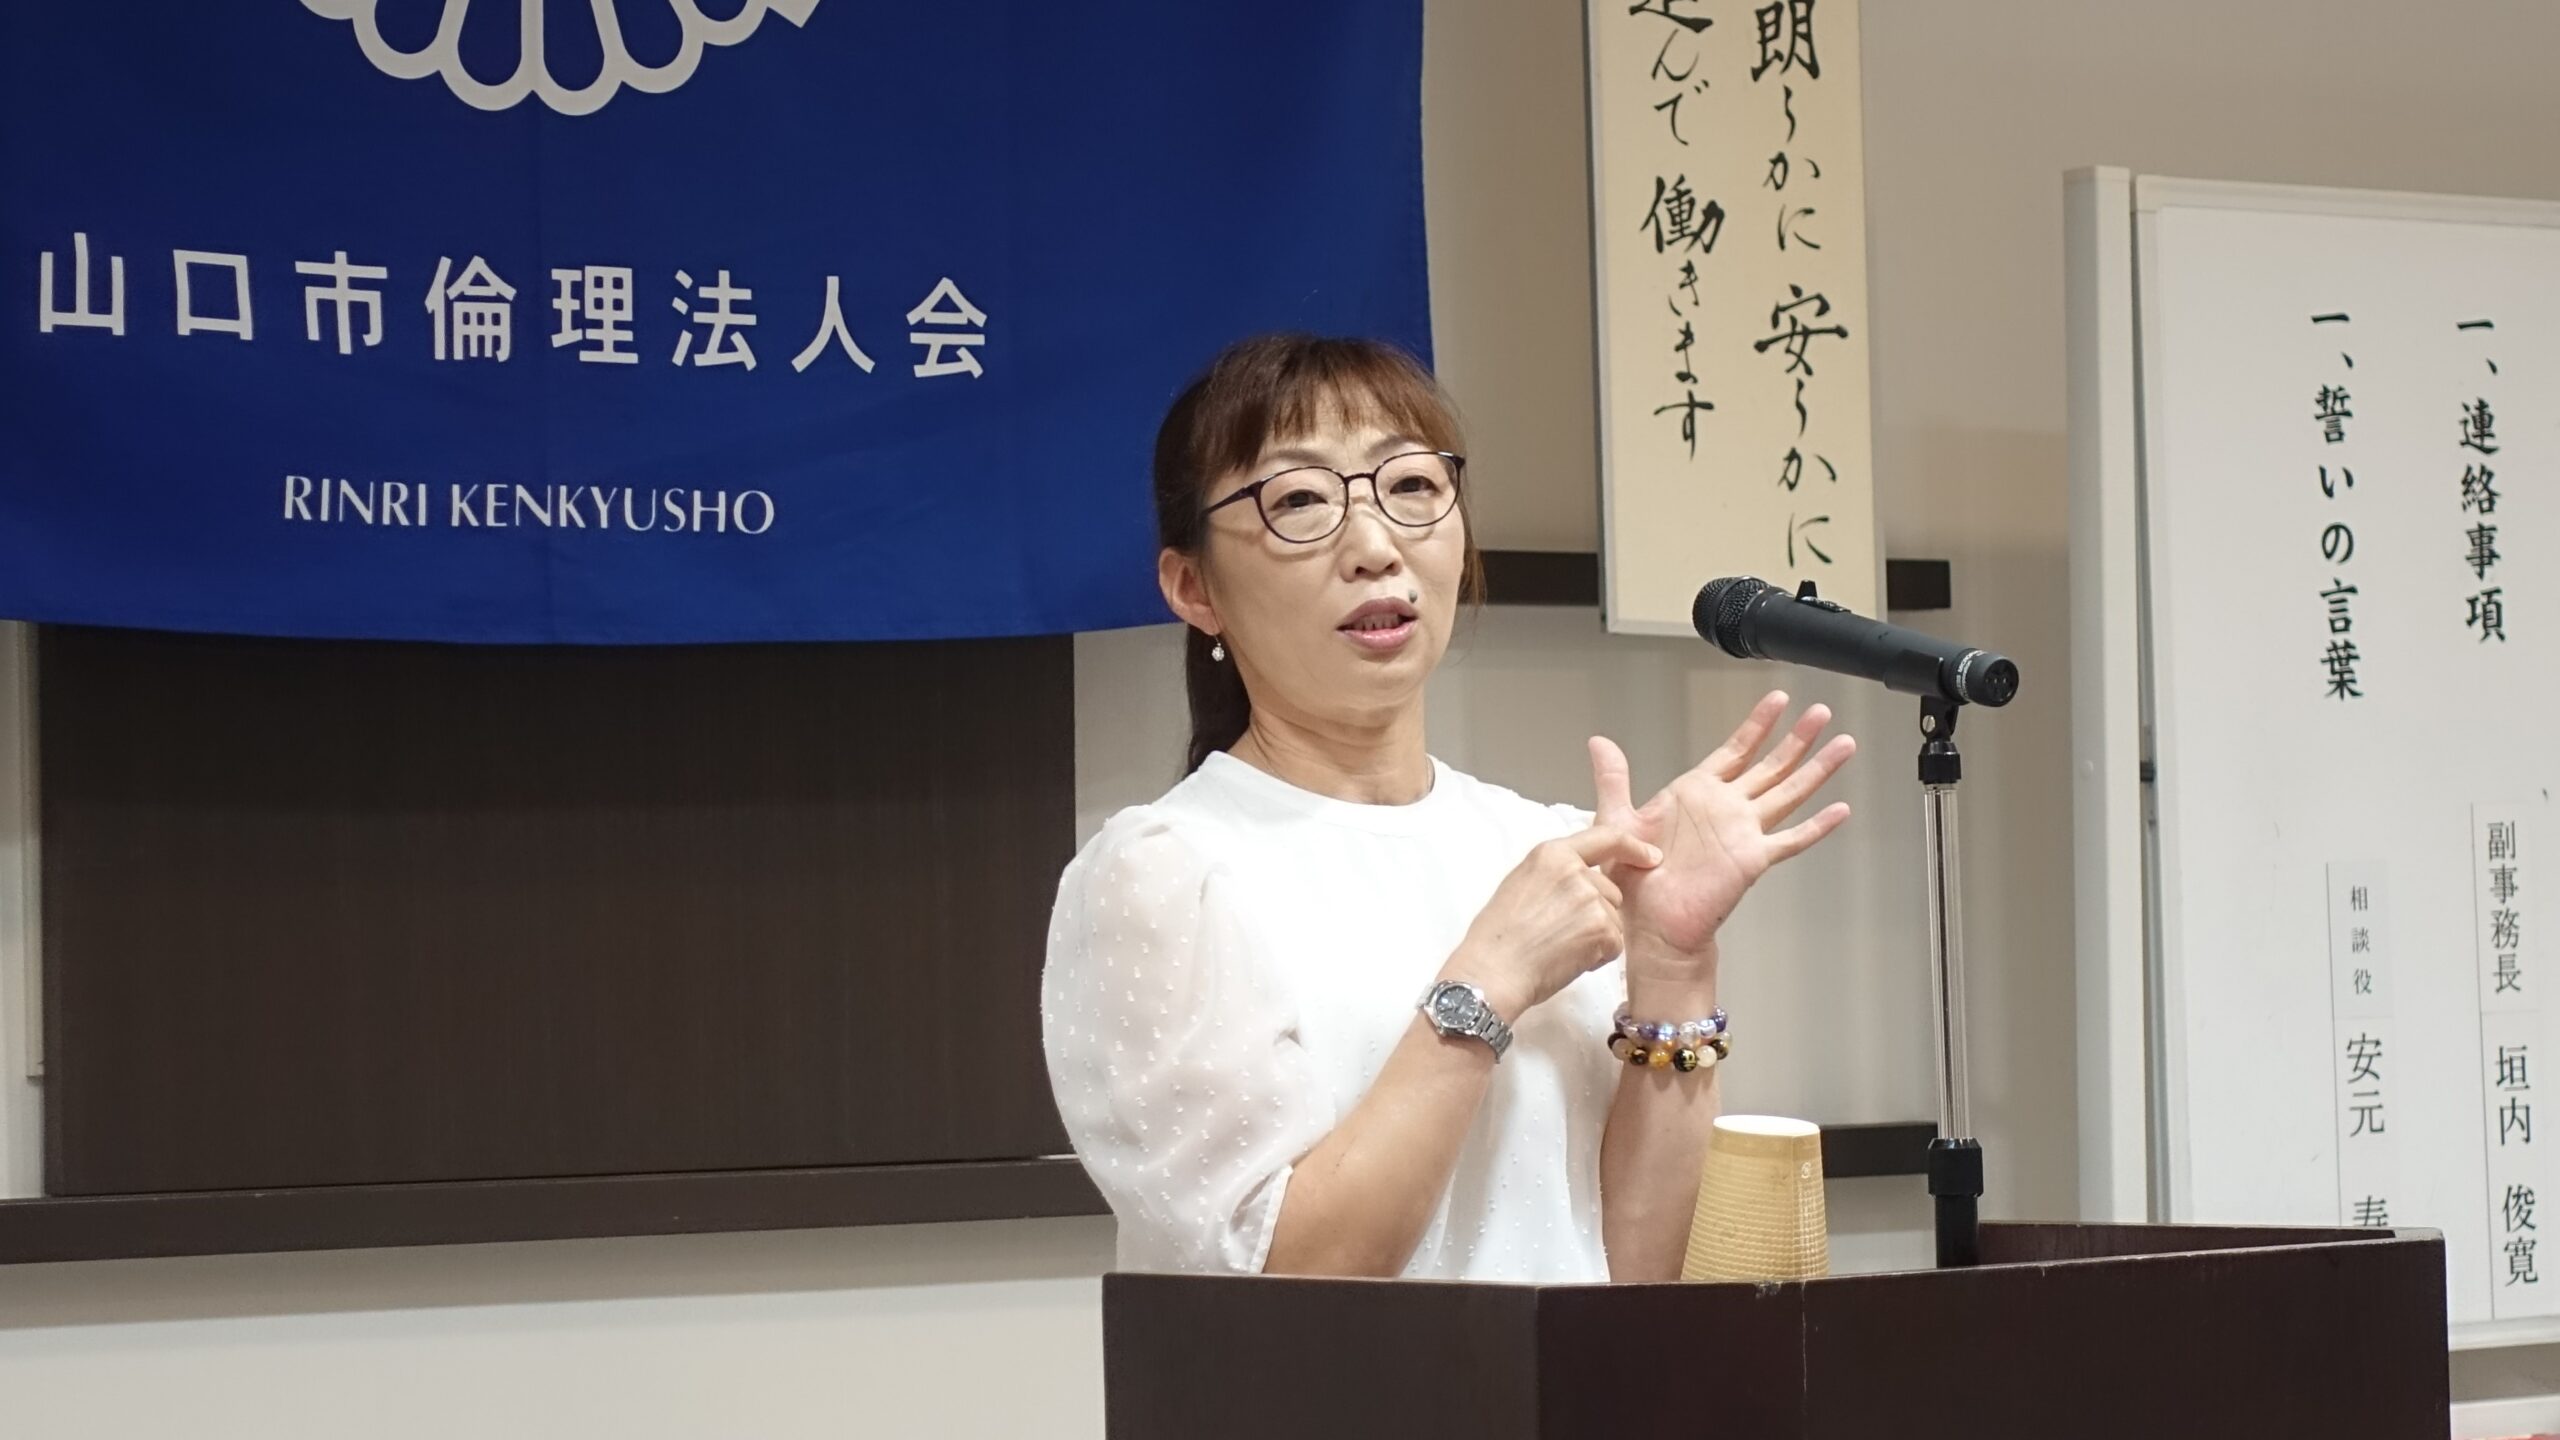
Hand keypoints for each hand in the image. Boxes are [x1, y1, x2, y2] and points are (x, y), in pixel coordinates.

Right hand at [1455, 825, 1661, 1017]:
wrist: (1494, 970)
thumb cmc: (1498, 935)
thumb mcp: (1521, 883)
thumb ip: (1555, 873)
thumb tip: (1582, 878)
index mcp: (1552, 853)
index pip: (1605, 838)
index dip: (1633, 847)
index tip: (1650, 856)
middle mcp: (1575, 870)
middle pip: (1610, 891)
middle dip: (1597, 913)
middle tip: (1561, 932)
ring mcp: (1591, 899)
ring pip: (1614, 920)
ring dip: (1597, 936)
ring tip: (1559, 947)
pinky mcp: (1602, 929)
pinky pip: (1614, 944)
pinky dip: (1598, 956)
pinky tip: (1568, 960)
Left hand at [1589, 691, 1854, 961]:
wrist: (1647, 923)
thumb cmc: (1632, 879)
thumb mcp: (1616, 818)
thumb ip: (1613, 778)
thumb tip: (1599, 741)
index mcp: (1696, 794)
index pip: (1735, 750)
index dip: (1758, 725)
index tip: (1777, 700)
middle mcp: (1726, 809)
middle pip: (1771, 765)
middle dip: (1797, 738)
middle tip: (1821, 713)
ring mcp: (1743, 832)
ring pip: (1788, 793)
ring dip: (1816, 770)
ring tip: (1843, 745)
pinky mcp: (1752, 859)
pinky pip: (1791, 840)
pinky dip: (1817, 827)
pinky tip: (1839, 811)